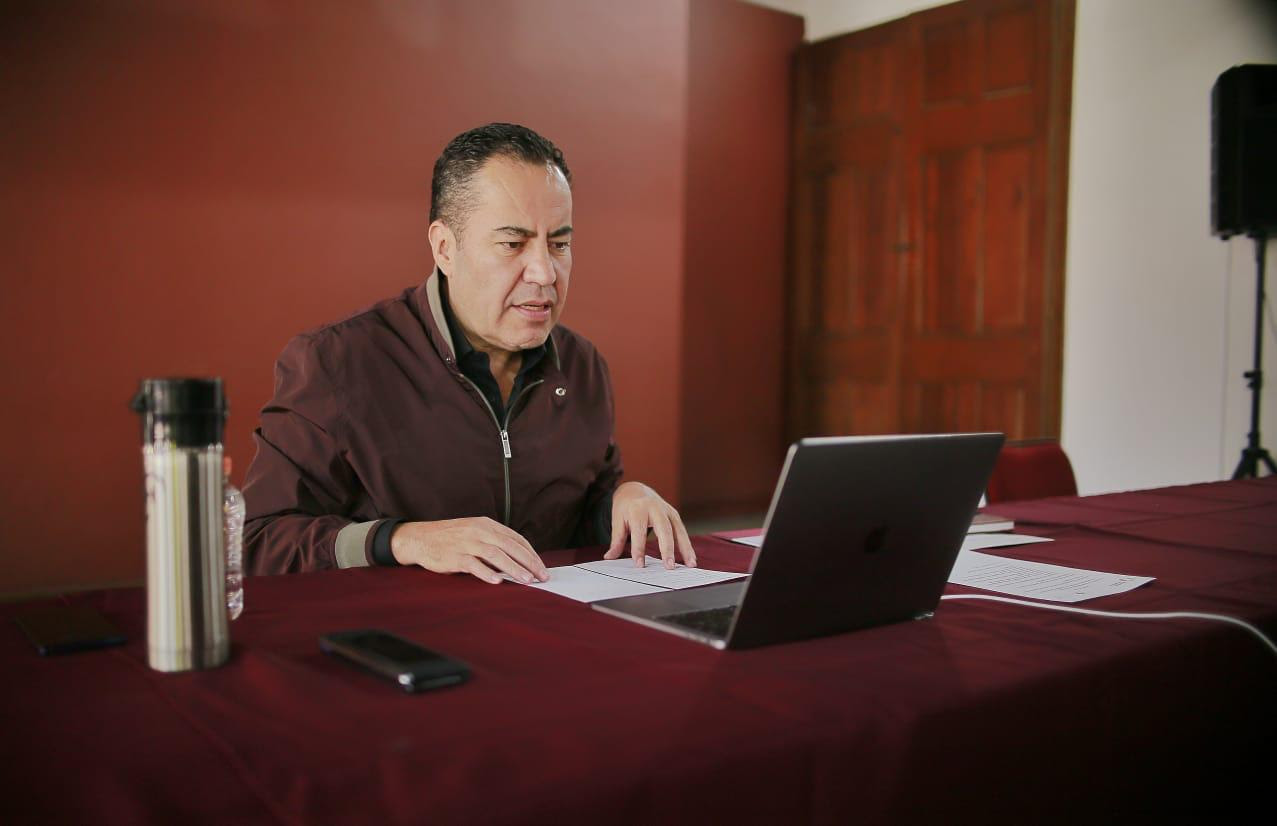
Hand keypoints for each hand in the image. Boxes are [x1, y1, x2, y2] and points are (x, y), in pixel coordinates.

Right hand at [390, 518, 548, 584]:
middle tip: (541, 577)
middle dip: (529, 562)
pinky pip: (474, 565)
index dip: (531, 554)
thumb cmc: (451, 538)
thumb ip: (494, 542)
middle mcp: (479, 531)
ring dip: (513, 568)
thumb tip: (518, 560)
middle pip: (510, 546)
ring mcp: (467, 543)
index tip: (541, 567)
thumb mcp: (475, 533)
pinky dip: (486, 573)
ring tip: (526, 580)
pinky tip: (497, 582)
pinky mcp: (455, 556)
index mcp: (487, 524)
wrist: (420, 538)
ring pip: (496, 555)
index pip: (516, 539)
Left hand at [604, 481, 695, 568]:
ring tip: (690, 564)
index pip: (639, 532)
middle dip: (667, 548)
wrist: (635, 489)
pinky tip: (691, 559)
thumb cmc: (625, 507)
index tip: (640, 565)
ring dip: (685, 548)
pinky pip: (682, 530)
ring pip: (678, 530)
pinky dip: (687, 545)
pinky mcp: (674, 514)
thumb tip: (609, 557)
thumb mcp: (617, 520)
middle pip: (663, 529)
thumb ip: (616, 540)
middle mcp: (654, 508)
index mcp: (637, 509)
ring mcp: (667, 510)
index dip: (639, 549)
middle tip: (668, 566)